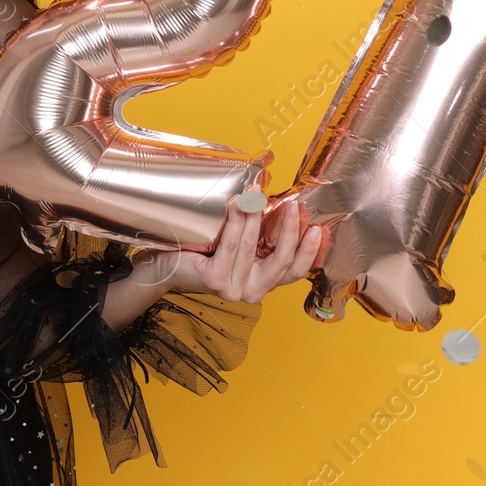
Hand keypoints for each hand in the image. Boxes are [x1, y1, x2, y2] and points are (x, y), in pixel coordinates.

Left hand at [163, 193, 324, 303]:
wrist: (168, 265)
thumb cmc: (205, 251)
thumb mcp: (242, 245)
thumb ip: (262, 234)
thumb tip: (283, 203)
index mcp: (263, 283)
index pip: (294, 271)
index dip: (308, 251)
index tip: (317, 227)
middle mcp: (251, 291)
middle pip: (281, 262)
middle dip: (290, 231)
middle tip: (293, 206)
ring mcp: (233, 289)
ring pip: (253, 248)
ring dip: (257, 217)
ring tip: (257, 194)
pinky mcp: (215, 280)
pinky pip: (231, 247)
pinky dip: (236, 223)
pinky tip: (238, 205)